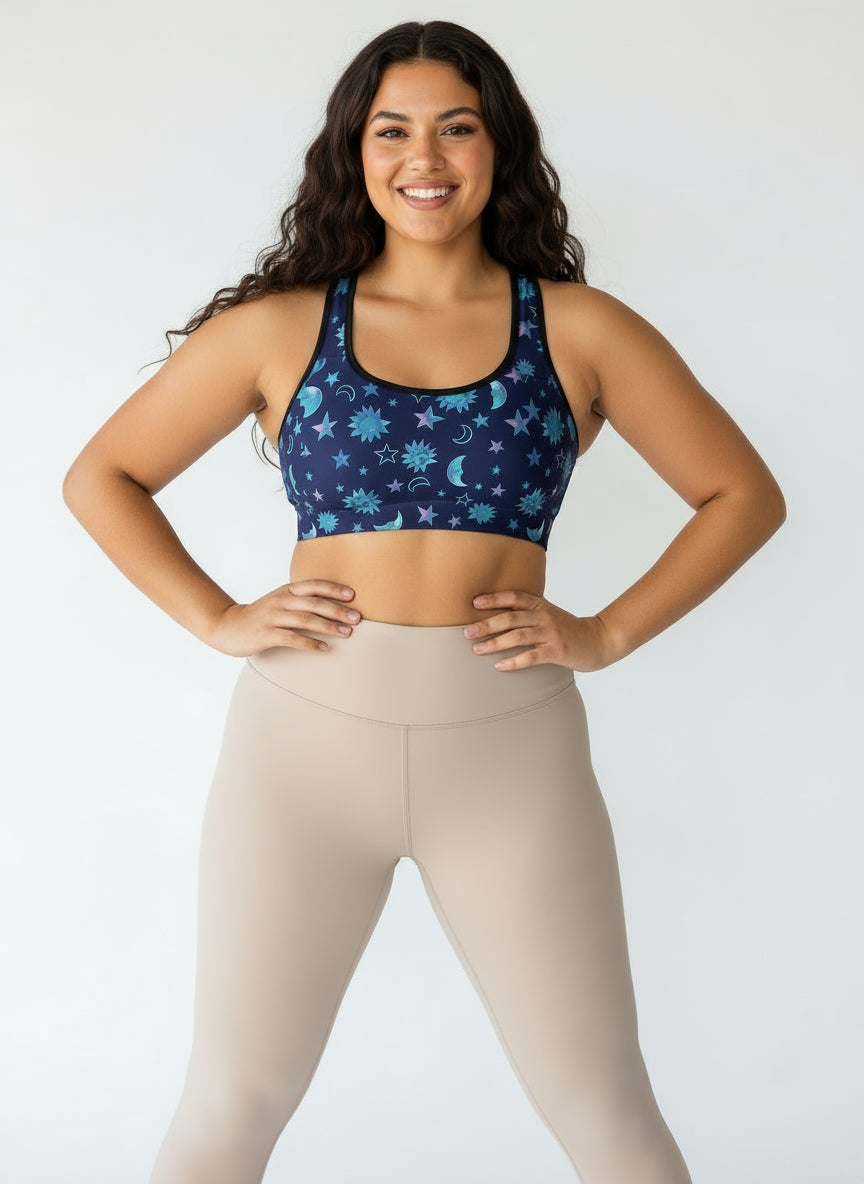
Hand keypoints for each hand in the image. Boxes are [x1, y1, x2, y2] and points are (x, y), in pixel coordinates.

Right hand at [206, 580, 361, 656]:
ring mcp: (272, 617)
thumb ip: (300, 601)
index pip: (313, 585)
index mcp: (285, 591)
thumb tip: (331, 606)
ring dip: (329, 626)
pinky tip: (324, 649)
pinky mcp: (266, 634)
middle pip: (314, 603)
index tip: (353, 595)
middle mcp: (280, 601)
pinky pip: (292, 638)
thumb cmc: (260, 616)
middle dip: (338, 610)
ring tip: (346, 633)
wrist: (227, 626)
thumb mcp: (279, 601)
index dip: (333, 589)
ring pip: (306, 619)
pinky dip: (310, 643)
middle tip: (357, 618)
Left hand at [463, 590, 617, 672]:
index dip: (494, 598)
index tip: (474, 602)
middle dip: (487, 624)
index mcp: (541, 605)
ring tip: (478, 650)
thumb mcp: (549, 614)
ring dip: (495, 643)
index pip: (514, 597)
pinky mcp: (557, 651)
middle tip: (467, 632)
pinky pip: (531, 656)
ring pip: (518, 636)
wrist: (598, 640)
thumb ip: (529, 612)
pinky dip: (514, 661)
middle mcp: (544, 616)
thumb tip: (499, 615)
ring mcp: (551, 633)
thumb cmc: (568, 629)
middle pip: (511, 617)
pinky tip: (500, 665)